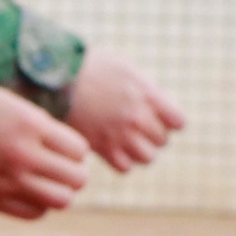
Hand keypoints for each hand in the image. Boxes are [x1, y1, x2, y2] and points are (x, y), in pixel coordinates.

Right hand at [0, 84, 92, 219]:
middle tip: (59, 168)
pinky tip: (26, 192)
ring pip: (61, 201)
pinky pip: (34, 213)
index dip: (74, 150)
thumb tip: (64, 145)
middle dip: (72, 173)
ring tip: (45, 183)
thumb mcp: (7, 103)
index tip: (62, 147)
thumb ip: (38, 123)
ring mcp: (9, 181)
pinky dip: (38, 205)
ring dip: (59, 192)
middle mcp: (24, 156)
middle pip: (76, 179)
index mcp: (30, 126)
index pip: (79, 150)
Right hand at [60, 55, 188, 171]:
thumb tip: (159, 102)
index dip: (170, 120)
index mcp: (147, 95)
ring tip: (127, 140)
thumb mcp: (125, 67)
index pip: (178, 122)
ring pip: (148, 158)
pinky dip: (122, 161)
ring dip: (140, 151)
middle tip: (136, 126)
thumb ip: (146, 87)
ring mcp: (120, 134)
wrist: (58, 79)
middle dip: (153, 134)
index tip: (158, 116)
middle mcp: (137, 117)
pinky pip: (125, 167)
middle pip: (162, 140)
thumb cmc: (91, 67)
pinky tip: (113, 148)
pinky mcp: (102, 148)